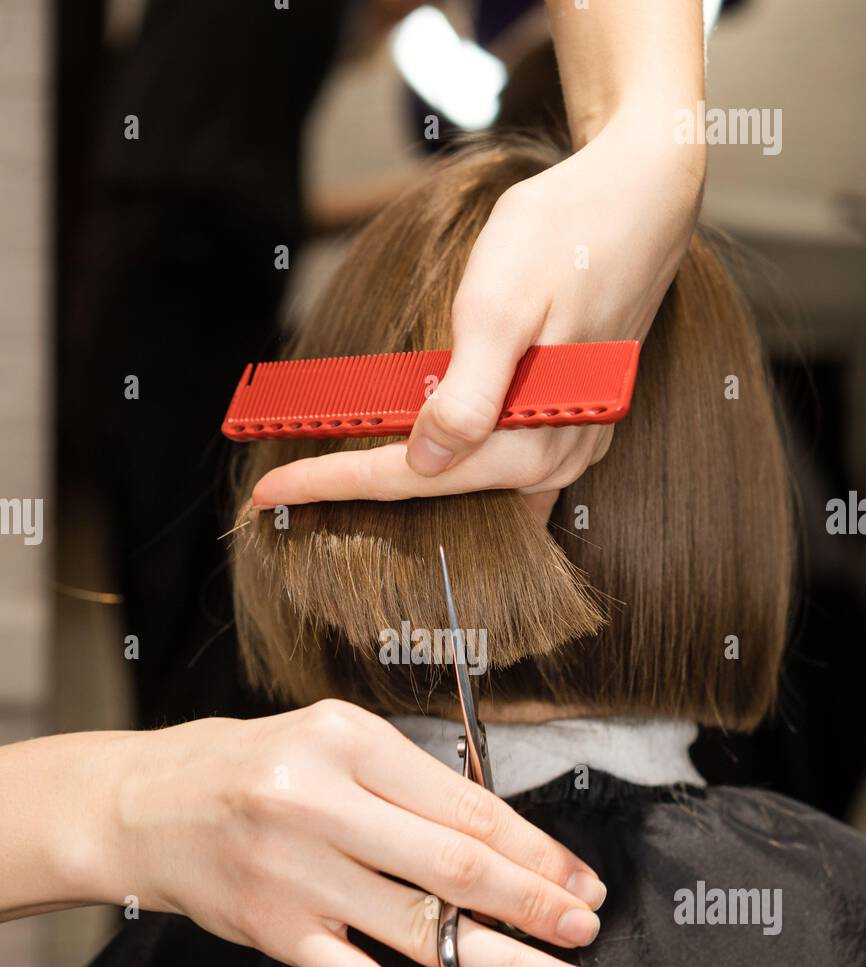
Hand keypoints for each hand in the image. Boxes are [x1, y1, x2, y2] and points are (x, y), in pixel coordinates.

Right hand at [98, 702, 603, 966]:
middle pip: (455, 867)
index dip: (537, 849)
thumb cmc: (255, 768)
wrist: (146, 804)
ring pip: (420, 930)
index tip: (582, 880)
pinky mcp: (277, 933)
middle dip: (537, 903)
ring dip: (505, 966)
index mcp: (348, 741)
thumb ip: (409, 786)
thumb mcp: (333, 744)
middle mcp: (321, 804)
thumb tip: (508, 846)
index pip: (466, 806)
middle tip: (588, 930)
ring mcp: (297, 875)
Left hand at [251, 112, 704, 509]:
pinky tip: (417, 453)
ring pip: (472, 486)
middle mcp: (560, 457)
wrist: (642, 193)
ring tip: (332, 478)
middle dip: (360, 491)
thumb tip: (425, 462)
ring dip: (406, 482)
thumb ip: (465, 396)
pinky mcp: (573, 425)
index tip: (267, 491)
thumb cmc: (565, 235)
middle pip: (441, 492)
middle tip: (283, 488)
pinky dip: (450, 462)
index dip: (334, 485)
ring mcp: (572, 446)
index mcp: (536, 437)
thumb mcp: (500, 306)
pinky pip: (501, 464)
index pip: (415, 477)